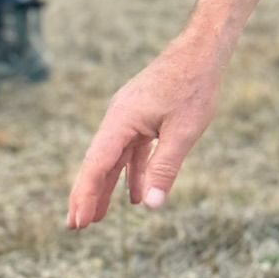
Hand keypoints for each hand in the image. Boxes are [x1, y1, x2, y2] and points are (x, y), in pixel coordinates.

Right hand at [66, 0, 266, 225]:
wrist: (202, 52)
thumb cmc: (193, 88)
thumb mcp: (182, 133)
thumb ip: (164, 169)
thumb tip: (151, 206)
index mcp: (121, 120)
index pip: (97, 165)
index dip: (86, 195)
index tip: (77, 221)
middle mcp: (118, 118)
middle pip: (98, 162)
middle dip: (87, 194)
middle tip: (76, 226)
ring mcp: (129, 115)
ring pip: (114, 157)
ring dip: (107, 186)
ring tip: (98, 217)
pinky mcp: (142, 115)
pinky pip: (131, 149)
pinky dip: (131, 171)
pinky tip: (133, 194)